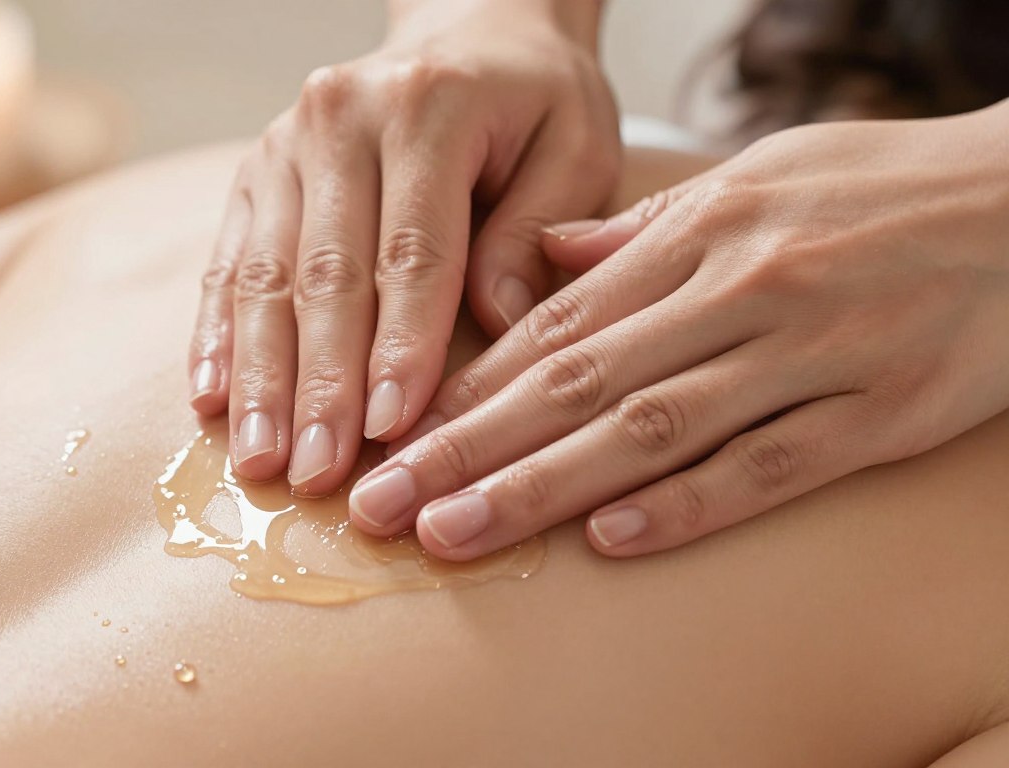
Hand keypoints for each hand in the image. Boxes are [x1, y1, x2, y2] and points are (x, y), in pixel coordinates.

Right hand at [186, 0, 619, 496]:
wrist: (467, 32)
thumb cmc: (533, 101)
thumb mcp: (575, 146)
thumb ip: (540, 228)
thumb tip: (497, 320)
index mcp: (427, 107)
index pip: (413, 250)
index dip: (401, 347)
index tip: (393, 430)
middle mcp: (340, 118)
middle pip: (327, 274)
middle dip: (320, 385)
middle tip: (318, 474)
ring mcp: (284, 144)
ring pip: (265, 277)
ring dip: (261, 378)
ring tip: (260, 462)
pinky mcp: (256, 174)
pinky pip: (227, 263)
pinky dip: (217, 337)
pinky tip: (210, 401)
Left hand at [348, 102, 1008, 559]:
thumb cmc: (882, 186)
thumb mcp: (757, 175)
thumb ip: (646, 230)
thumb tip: (548, 258)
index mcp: (703, 234)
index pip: (559, 323)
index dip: (471, 388)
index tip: (401, 436)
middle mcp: (742, 292)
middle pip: (580, 384)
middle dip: (470, 448)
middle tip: (387, 503)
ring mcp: (811, 355)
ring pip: (654, 429)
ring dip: (544, 487)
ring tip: (458, 532)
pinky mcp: (880, 414)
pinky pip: (770, 468)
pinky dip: (689, 506)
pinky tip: (611, 540)